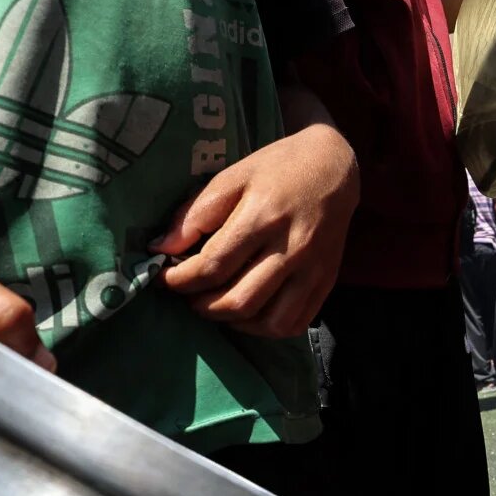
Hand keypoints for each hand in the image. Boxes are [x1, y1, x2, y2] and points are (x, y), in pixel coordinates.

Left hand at [154, 121, 358, 339]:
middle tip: (189, 295)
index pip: (213, 266)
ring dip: (233, 321)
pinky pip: (293, 324)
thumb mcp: (232, 177)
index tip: (166, 279)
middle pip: (238, 300)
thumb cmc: (277, 168)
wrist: (333, 167)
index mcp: (262, 217)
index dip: (180, 280)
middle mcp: (291, 248)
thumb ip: (196, 213)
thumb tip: (163, 248)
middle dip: (202, 305)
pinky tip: (249, 311)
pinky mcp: (326, 282)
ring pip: (267, 321)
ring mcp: (312, 270)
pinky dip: (264, 328)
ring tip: (217, 305)